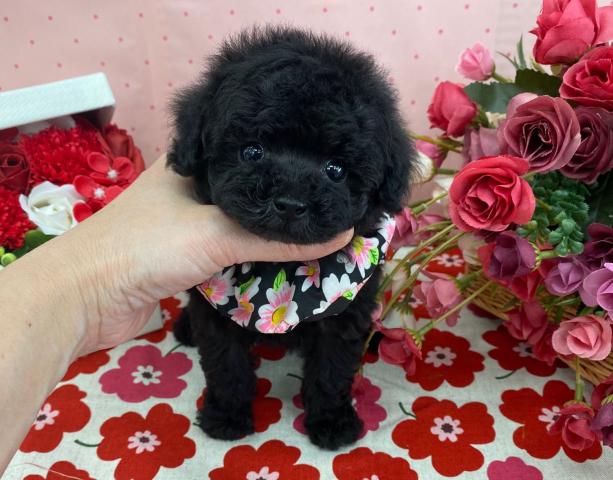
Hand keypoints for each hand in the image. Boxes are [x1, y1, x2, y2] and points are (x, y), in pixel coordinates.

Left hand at [48, 155, 352, 356]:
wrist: (87, 301)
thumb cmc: (147, 247)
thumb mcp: (217, 234)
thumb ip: (278, 238)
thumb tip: (343, 234)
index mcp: (194, 161)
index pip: (252, 151)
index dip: (288, 159)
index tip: (327, 168)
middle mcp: (193, 188)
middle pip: (250, 191)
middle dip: (284, 202)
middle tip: (330, 204)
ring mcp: (189, 224)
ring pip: (242, 225)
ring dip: (270, 235)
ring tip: (319, 229)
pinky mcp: (188, 257)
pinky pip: (232, 253)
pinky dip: (254, 258)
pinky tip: (286, 260)